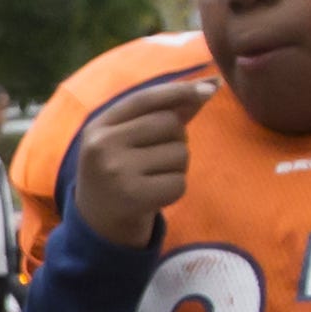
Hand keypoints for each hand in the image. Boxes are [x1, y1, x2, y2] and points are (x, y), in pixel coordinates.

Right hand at [71, 77, 213, 249]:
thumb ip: (167, 111)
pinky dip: (175, 190)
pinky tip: (155, 196)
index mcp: (98, 126)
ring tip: (153, 178)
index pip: (145, 99)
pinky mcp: (133, 197)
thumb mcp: (130, 139)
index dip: (180, 91)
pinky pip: (179, 182)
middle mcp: (102, 145)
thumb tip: (212, 84)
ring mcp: (116, 171)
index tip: (209, 88)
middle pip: (169, 124)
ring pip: (179, 153)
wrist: (98, 227)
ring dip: (177, 167)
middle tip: (156, 160)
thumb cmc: (122, 174)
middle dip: (177, 139)